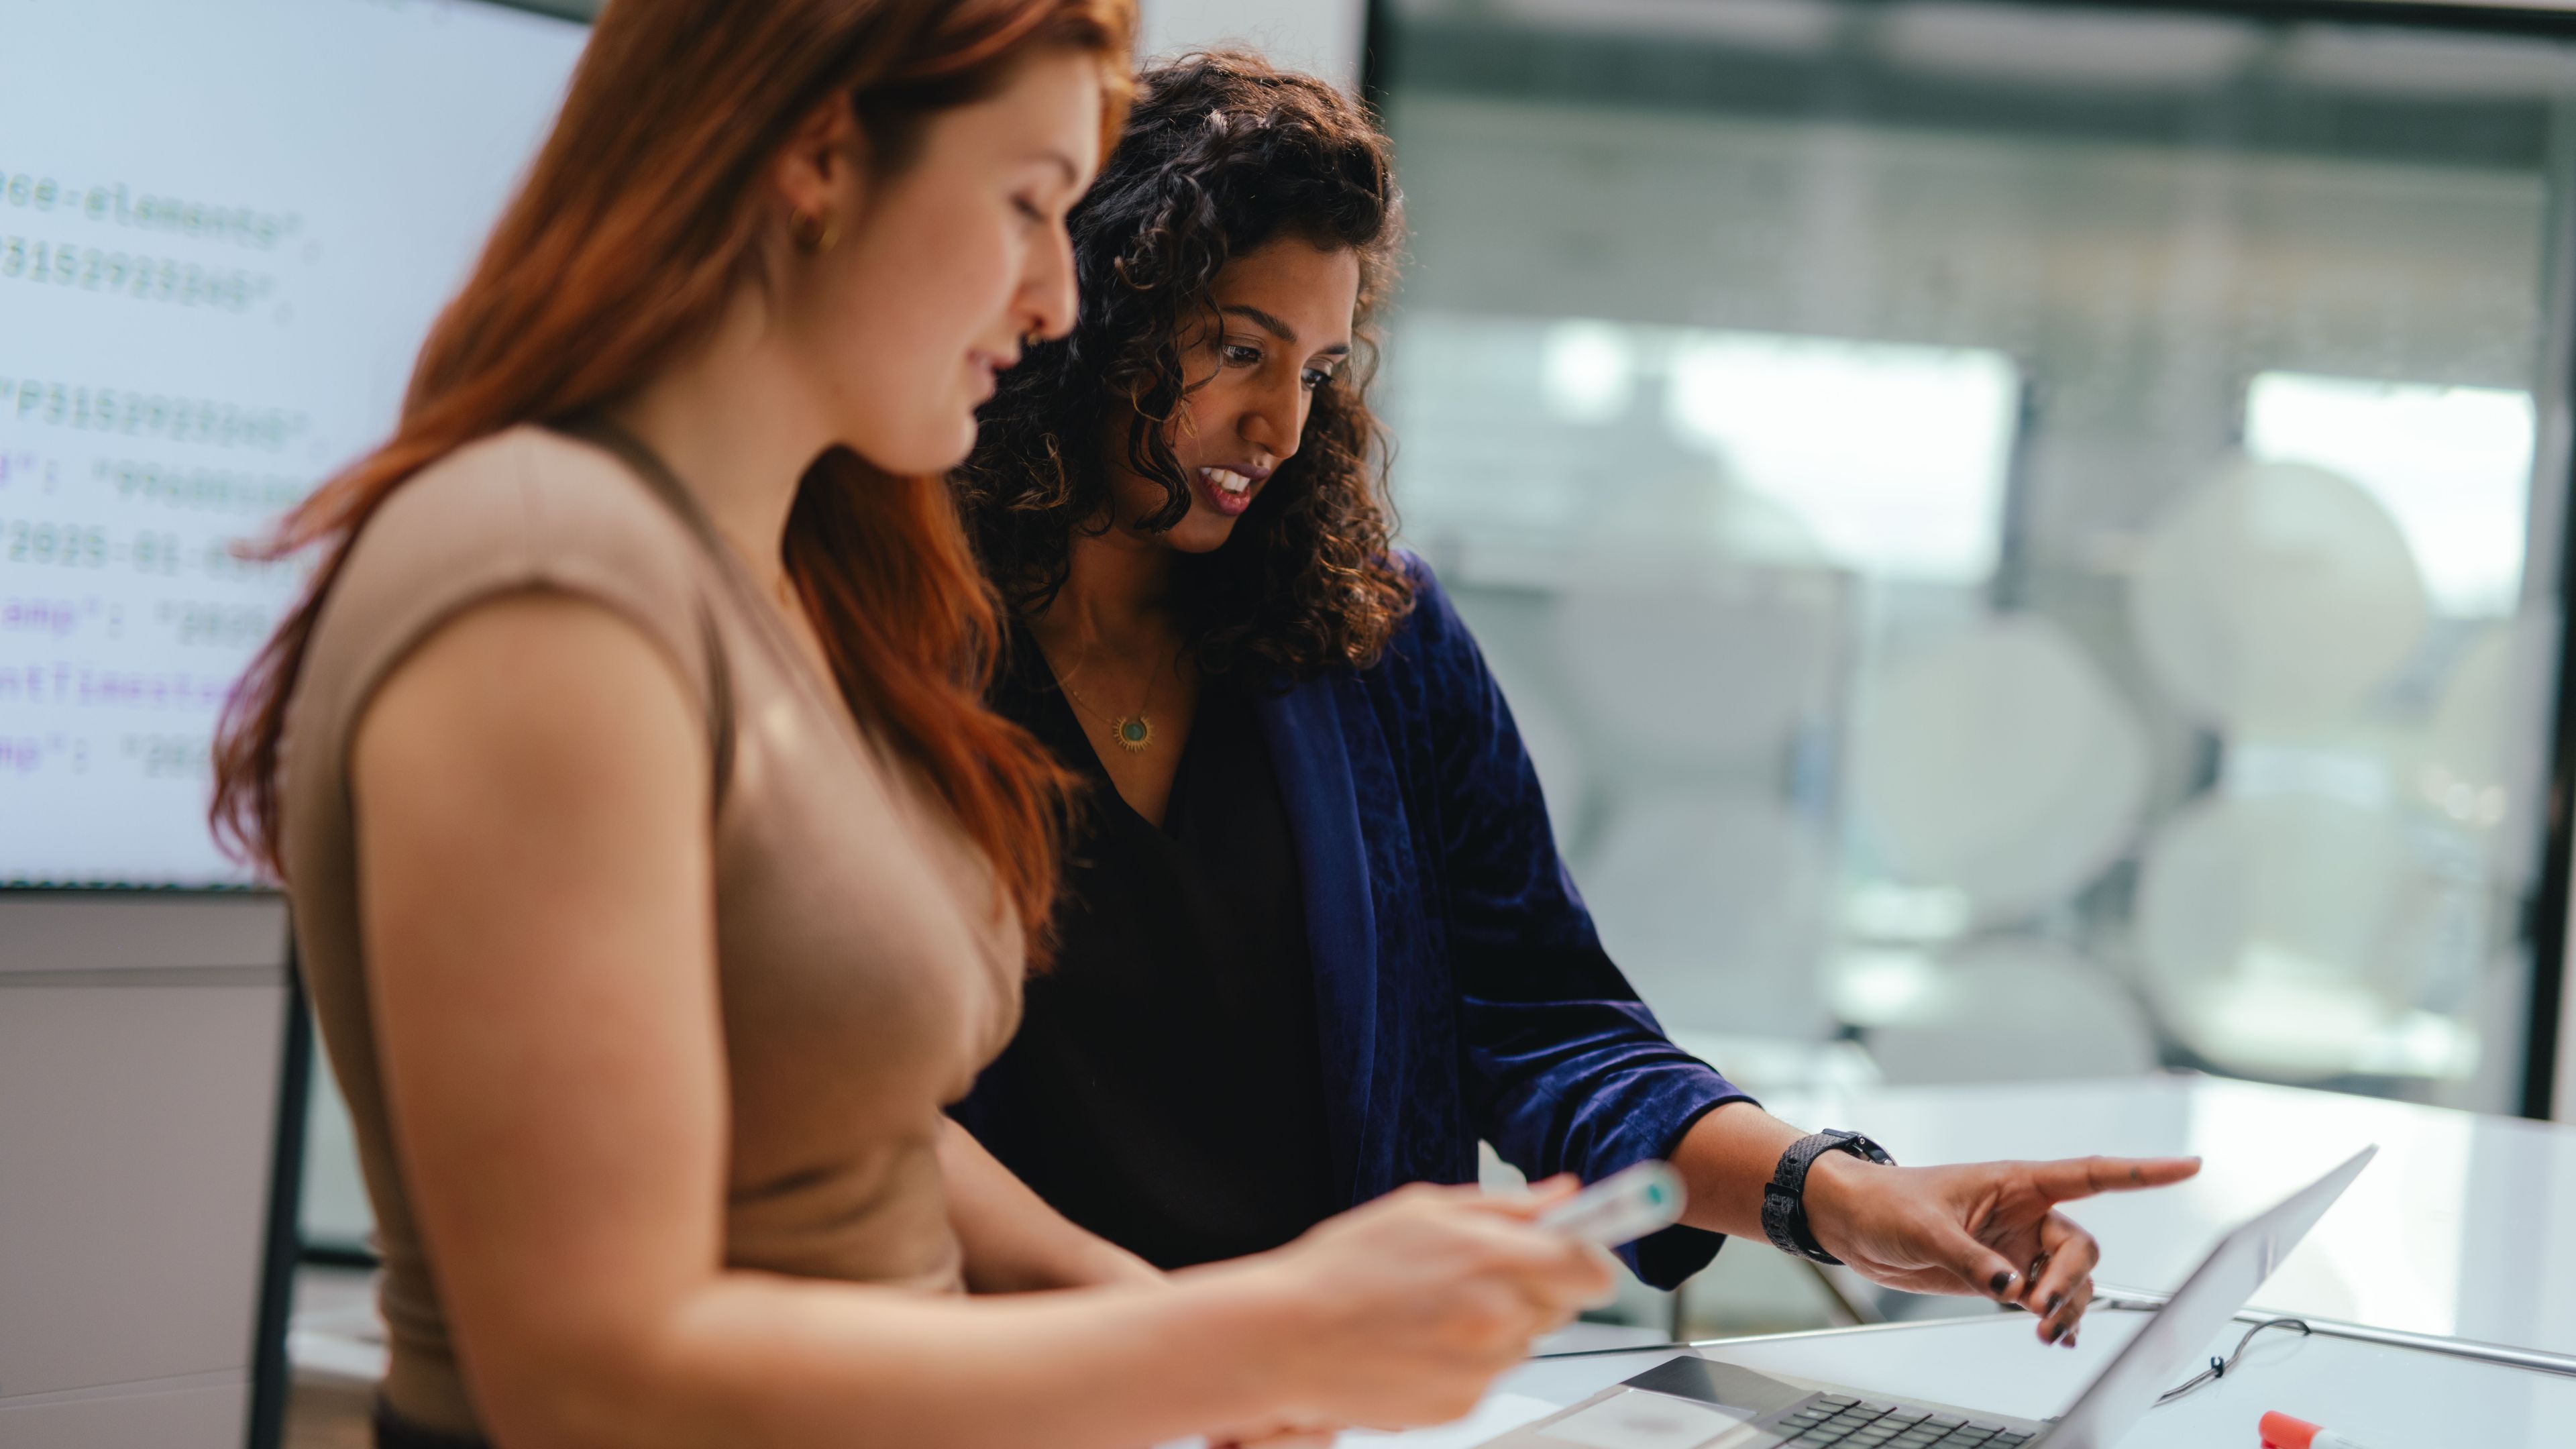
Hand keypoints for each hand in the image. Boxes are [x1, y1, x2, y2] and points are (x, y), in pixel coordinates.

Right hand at [1235, 1177, 1613, 1429]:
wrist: (1283, 1338)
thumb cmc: (1343, 1268)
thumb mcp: (1423, 1211)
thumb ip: (1504, 1206)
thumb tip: (1563, 1195)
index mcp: (1491, 1258)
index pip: (1591, 1267)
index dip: (1590, 1258)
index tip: (1584, 1252)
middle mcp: (1496, 1318)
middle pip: (1563, 1306)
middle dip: (1536, 1287)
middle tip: (1480, 1274)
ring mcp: (1481, 1368)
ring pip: (1524, 1342)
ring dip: (1498, 1325)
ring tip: (1434, 1310)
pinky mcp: (1462, 1406)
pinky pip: (1489, 1377)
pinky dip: (1466, 1361)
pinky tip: (1418, 1342)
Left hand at [1801, 1154, 2201, 1346]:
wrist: (1854, 1223)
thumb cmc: (1886, 1204)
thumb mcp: (1927, 1230)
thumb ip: (1972, 1261)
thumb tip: (2012, 1290)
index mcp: (2016, 1183)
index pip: (2091, 1174)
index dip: (2142, 1172)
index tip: (2187, 1166)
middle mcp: (2026, 1213)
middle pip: (2081, 1248)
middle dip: (2070, 1282)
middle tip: (2038, 1310)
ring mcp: (2018, 1245)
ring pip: (2070, 1280)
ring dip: (2065, 1307)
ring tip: (2041, 1331)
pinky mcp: (2004, 1273)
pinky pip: (2048, 1297)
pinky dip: (2057, 1317)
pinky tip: (2057, 1338)